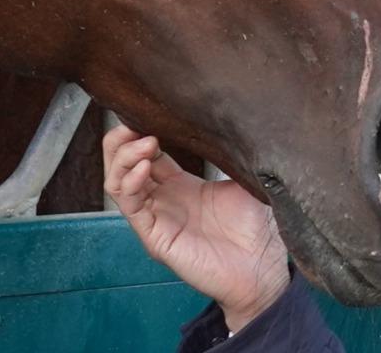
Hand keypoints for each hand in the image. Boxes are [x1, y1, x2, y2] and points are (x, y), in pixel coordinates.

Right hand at [103, 124, 289, 330]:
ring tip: (143, 142)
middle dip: (122, 141)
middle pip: (124, 166)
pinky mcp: (154, 237)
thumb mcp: (240, 179)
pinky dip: (130, 183)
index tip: (148, 113)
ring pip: (118, 184)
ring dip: (124, 158)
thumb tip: (226, 119)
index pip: (147, 154)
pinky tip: (144, 166)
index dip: (142, 131)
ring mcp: (155, 218)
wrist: (263, 267)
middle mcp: (163, 200)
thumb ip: (226, 154)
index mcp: (181, 185)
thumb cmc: (255, 227)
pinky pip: (130, 207)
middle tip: (133, 123)